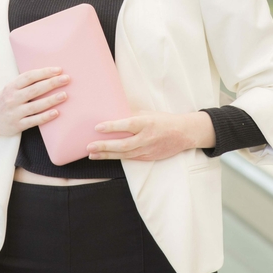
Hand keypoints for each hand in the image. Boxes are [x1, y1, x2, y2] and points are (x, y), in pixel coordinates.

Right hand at [0, 67, 69, 138]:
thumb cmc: (5, 99)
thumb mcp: (11, 87)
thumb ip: (26, 82)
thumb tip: (50, 74)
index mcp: (12, 86)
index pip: (29, 76)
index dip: (44, 72)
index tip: (58, 70)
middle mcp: (12, 98)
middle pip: (35, 90)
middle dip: (52, 83)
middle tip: (66, 79)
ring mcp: (15, 113)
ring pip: (36, 106)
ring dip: (51, 100)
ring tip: (64, 95)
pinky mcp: (17, 125)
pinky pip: (34, 121)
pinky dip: (45, 117)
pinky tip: (56, 112)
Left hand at [86, 109, 212, 161]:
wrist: (183, 134)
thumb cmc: (163, 120)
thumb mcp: (147, 113)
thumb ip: (131, 115)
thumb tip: (113, 113)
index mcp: (146, 123)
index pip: (127, 125)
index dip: (112, 126)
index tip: (98, 126)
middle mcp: (146, 138)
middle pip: (123, 144)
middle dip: (104, 146)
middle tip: (89, 146)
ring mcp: (147, 150)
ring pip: (124, 154)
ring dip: (106, 155)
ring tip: (92, 154)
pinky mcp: (147, 158)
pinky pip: (129, 158)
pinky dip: (116, 158)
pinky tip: (105, 157)